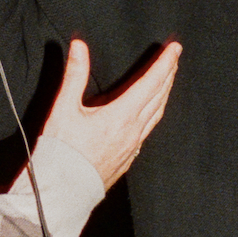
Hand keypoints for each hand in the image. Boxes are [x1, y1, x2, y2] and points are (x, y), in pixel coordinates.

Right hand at [39, 38, 180, 190]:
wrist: (63, 190)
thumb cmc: (62, 150)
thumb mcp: (64, 108)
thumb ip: (75, 75)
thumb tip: (79, 47)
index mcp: (121, 115)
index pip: (151, 83)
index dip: (165, 64)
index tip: (175, 48)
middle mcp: (133, 130)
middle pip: (159, 97)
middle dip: (169, 75)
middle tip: (175, 58)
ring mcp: (133, 146)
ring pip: (157, 114)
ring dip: (165, 94)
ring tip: (168, 80)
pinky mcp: (129, 157)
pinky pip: (149, 129)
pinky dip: (155, 113)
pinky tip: (152, 112)